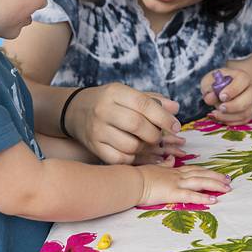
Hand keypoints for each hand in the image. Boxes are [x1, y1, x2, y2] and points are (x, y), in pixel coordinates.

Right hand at [67, 83, 186, 164]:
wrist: (75, 110)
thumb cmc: (109, 102)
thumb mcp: (127, 94)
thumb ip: (152, 100)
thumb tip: (175, 108)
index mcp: (115, 92)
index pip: (144, 104)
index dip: (164, 117)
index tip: (176, 126)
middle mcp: (104, 110)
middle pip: (138, 126)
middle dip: (155, 134)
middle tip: (158, 137)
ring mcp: (97, 130)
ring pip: (130, 145)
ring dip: (145, 148)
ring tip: (146, 143)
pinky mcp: (94, 146)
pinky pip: (120, 159)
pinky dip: (133, 158)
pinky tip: (136, 152)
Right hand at [136, 157, 230, 206]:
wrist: (132, 180)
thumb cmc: (139, 176)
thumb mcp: (154, 167)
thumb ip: (164, 164)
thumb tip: (170, 158)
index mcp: (173, 170)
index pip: (194, 169)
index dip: (206, 171)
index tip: (217, 173)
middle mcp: (177, 175)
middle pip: (201, 174)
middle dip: (216, 177)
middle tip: (229, 180)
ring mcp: (176, 183)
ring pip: (200, 182)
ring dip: (215, 184)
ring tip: (227, 188)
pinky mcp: (173, 193)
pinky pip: (191, 195)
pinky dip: (203, 197)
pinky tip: (213, 200)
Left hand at [200, 67, 251, 124]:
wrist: (221, 89)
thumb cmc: (215, 83)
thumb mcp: (208, 81)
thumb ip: (208, 87)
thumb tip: (211, 98)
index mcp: (241, 77)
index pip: (242, 81)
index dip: (233, 90)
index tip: (221, 96)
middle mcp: (250, 89)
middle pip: (250, 97)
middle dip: (234, 105)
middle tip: (220, 108)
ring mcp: (250, 103)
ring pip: (246, 112)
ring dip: (229, 116)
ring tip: (215, 113)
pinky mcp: (247, 114)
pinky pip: (243, 121)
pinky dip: (230, 122)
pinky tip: (220, 118)